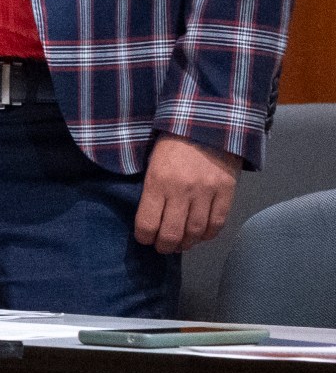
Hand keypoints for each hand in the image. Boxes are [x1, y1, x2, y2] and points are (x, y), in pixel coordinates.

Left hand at [137, 135, 239, 252]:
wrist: (207, 124)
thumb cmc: (172, 143)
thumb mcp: (152, 163)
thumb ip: (152, 190)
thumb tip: (151, 218)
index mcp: (157, 182)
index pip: (148, 222)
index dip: (144, 237)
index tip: (144, 239)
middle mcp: (181, 190)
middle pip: (172, 233)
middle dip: (165, 246)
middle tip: (163, 247)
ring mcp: (206, 192)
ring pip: (195, 231)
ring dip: (187, 243)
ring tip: (181, 244)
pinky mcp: (227, 191)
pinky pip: (218, 222)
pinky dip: (208, 234)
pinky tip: (201, 235)